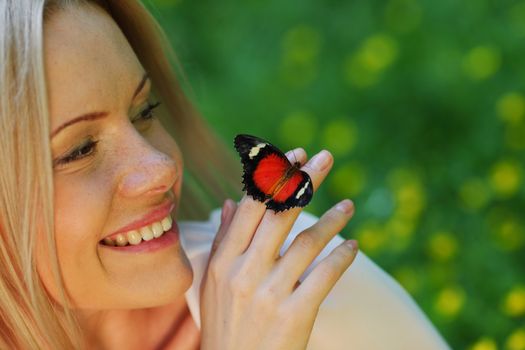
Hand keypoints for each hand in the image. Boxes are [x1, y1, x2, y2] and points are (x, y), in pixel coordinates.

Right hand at [199, 149, 357, 349]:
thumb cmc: (224, 325)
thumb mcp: (213, 284)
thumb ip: (223, 241)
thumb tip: (229, 202)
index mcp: (224, 261)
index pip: (252, 207)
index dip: (274, 177)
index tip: (295, 155)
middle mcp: (244, 272)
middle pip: (280, 214)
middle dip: (305, 179)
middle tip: (326, 157)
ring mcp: (269, 294)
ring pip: (306, 243)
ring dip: (332, 220)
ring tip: (349, 207)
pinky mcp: (294, 315)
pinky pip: (324, 277)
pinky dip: (341, 257)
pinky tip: (353, 246)